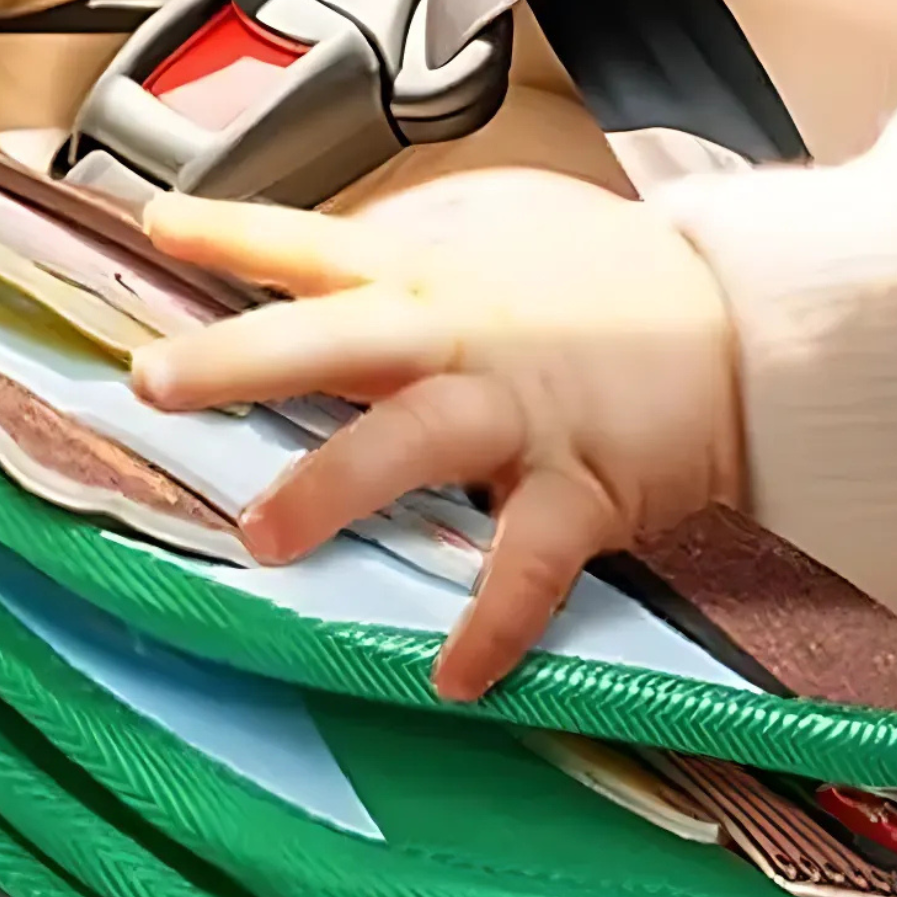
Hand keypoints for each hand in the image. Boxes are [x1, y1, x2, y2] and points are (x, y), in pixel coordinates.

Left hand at [134, 171, 742, 700]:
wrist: (742, 319)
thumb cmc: (609, 275)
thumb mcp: (499, 222)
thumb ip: (408, 239)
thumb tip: (319, 251)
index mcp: (431, 273)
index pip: (313, 241)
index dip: (233, 231)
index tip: (156, 229)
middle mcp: (461, 334)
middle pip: (333, 336)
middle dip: (240, 359)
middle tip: (154, 381)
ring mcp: (518, 410)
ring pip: (413, 441)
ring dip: (336, 486)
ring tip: (263, 537)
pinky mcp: (583, 482)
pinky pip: (531, 560)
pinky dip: (495, 621)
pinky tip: (451, 674)